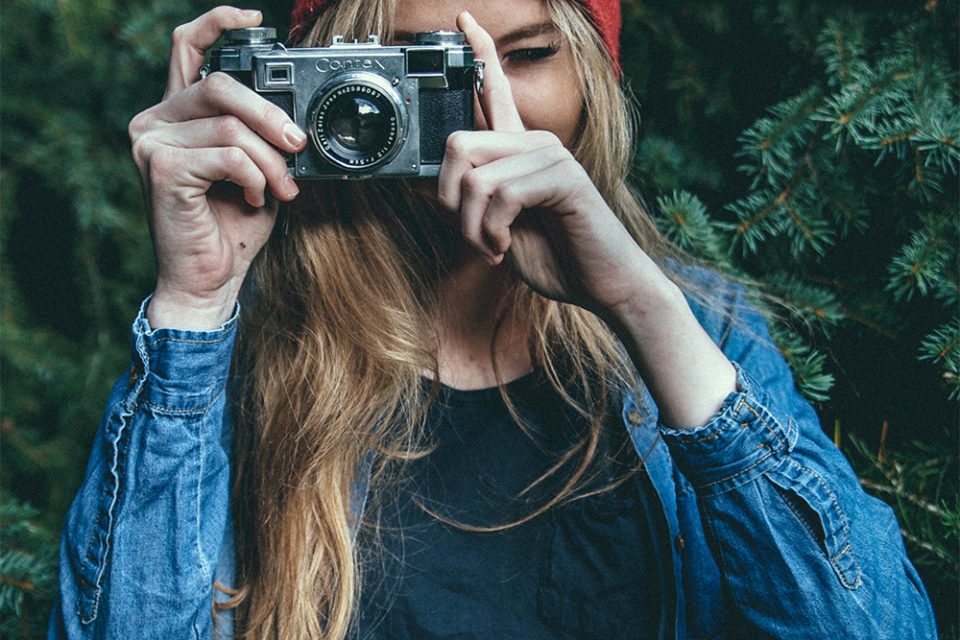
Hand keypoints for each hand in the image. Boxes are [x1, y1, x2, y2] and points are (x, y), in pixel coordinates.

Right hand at [128, 6, 306, 329]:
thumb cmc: (232, 226)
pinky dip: (254, 176)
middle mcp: (155, 120)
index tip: (255, 19)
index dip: (218, 23)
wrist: (210, 279)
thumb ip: (259, 135)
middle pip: (220, 85)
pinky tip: (253, 197)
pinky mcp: (161, 167)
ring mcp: (152, 142)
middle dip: (271, 115)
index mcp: (177, 114)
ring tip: (281, 188)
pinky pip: (227, 154)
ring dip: (270, 160)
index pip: (187, 48)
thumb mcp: (255, 169)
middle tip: (297, 146)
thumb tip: (293, 118)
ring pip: (231, 125)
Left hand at [439, 12, 736, 426]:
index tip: (461, 19)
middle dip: (448, 201)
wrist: (604, 286)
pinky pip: (502, 194)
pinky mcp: (563, 177)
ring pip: (475, 177)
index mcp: (519, 151)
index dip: (478, 53)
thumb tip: (421, 183)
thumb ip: (467, 203)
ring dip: (472, 228)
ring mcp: (550, 155)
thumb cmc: (556, 257)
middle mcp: (534, 142)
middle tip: (471, 235)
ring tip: (494, 248)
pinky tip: (508, 247)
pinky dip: (493, 231)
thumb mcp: (496, 230)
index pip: (495, 91)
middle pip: (457, 143)